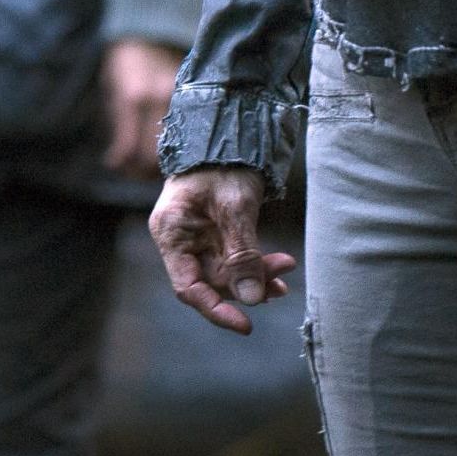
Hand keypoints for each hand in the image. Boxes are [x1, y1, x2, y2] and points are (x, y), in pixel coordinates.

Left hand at [100, 38, 180, 176]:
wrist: (151, 35)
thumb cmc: (125, 64)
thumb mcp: (113, 92)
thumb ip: (118, 127)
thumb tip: (117, 163)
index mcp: (134, 99)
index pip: (132, 149)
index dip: (124, 165)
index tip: (117, 165)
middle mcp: (160, 101)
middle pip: (155, 156)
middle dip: (142, 170)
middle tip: (133, 169)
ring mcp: (181, 101)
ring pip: (176, 151)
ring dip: (162, 162)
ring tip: (150, 161)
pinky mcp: (196, 101)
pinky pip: (189, 136)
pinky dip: (179, 147)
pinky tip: (169, 147)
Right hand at [149, 164, 295, 334]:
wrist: (230, 131)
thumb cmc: (224, 164)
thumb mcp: (235, 208)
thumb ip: (242, 254)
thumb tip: (252, 300)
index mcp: (171, 232)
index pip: (188, 287)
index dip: (216, 310)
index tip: (246, 324)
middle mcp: (180, 239)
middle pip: (211, 281)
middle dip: (247, 285)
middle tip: (282, 278)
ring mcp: (198, 237)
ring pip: (228, 273)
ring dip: (257, 276)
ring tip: (285, 269)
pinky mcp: (216, 233)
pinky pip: (235, 259)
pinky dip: (256, 265)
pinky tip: (278, 266)